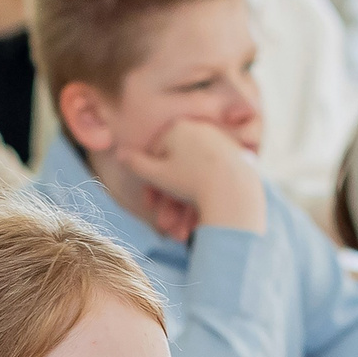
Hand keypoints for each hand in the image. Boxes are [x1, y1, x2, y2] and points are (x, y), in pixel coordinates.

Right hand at [120, 118, 266, 239]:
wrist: (236, 191)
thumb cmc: (191, 182)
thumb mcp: (156, 175)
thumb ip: (135, 163)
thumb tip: (119, 153)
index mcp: (178, 126)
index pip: (156, 154)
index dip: (151, 181)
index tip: (151, 204)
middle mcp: (200, 128)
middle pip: (178, 167)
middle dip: (170, 199)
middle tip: (166, 223)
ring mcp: (221, 141)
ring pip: (196, 176)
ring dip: (186, 206)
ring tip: (184, 230)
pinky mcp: (238, 156)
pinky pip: (215, 177)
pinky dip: (207, 196)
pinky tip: (202, 219)